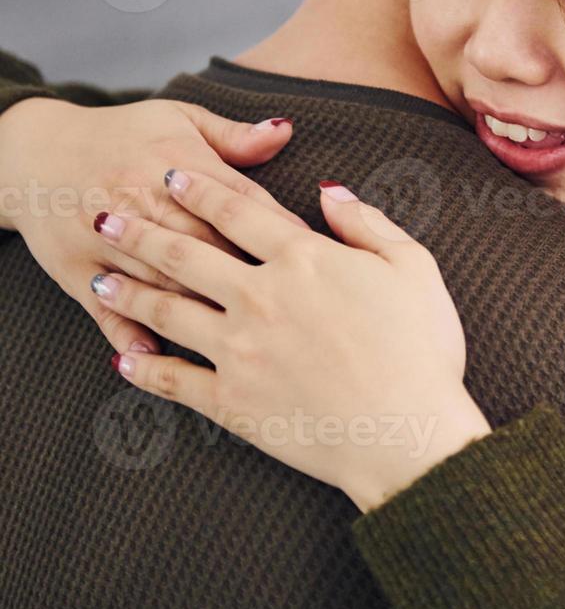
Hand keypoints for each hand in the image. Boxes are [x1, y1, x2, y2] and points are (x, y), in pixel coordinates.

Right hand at [0, 97, 306, 355]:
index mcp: (177, 165)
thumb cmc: (122, 136)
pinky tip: (162, 358)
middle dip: (254, 278)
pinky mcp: (77, 270)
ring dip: (205, 314)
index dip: (282, 234)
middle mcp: (144, 203)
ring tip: (250, 344)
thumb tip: (285, 131)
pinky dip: (132, 334)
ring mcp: (108, 240)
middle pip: (209, 248)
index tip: (318, 262)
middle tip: (299, 311)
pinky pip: (108, 310)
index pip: (242, 204)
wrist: (34, 151)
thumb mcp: (178, 120)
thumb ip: (234, 136)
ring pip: (163, 283)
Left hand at [86, 167, 490, 511]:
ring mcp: (239, 349)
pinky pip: (173, 380)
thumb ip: (368, 223)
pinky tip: (122, 357)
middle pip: (185, 253)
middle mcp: (260, 296)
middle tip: (106, 215)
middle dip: (140, 231)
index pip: (238, 211)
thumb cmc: (422, 349)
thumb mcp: (414, 268)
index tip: (170, 176)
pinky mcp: (232, 400)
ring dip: (128, 292)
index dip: (200, 189)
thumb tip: (330, 190)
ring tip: (98, 280)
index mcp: (305, 259)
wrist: (406, 432)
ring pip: (167, 311)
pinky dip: (143, 368)